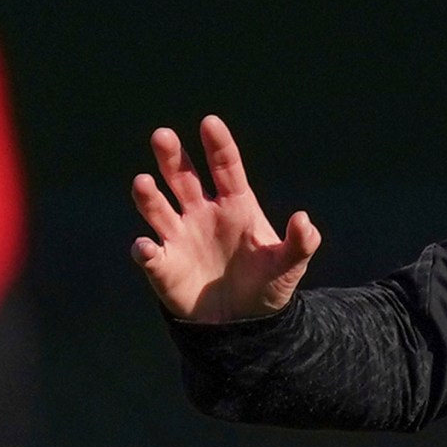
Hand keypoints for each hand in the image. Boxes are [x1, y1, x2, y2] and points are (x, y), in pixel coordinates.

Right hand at [129, 115, 319, 321]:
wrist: (244, 324)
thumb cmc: (267, 285)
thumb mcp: (290, 266)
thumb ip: (301, 243)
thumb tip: (303, 220)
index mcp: (235, 205)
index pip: (225, 167)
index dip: (218, 145)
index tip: (210, 122)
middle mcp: (202, 213)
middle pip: (184, 178)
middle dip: (172, 157)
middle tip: (163, 135)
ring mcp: (179, 237)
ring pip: (158, 208)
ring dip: (149, 196)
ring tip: (143, 182)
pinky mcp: (163, 265)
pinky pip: (149, 254)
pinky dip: (145, 250)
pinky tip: (146, 247)